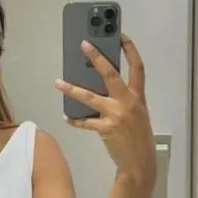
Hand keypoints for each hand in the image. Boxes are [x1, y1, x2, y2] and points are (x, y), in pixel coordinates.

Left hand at [56, 34, 155, 183]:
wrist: (140, 162)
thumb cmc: (138, 137)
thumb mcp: (137, 114)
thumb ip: (123, 100)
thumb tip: (100, 89)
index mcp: (138, 96)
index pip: (137, 67)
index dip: (130, 50)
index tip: (120, 35)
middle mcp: (128, 102)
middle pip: (110, 74)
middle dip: (96, 57)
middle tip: (84, 44)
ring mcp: (116, 115)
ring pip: (90, 97)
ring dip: (72, 88)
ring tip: (58, 82)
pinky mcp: (105, 129)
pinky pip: (85, 122)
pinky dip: (74, 120)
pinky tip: (66, 116)